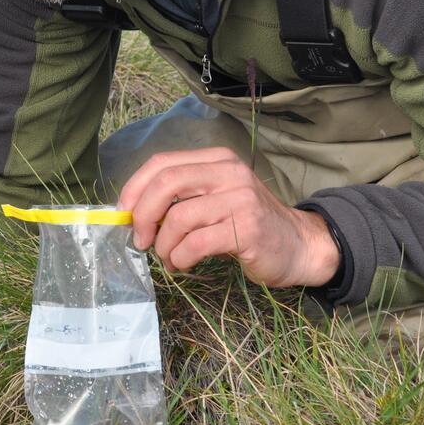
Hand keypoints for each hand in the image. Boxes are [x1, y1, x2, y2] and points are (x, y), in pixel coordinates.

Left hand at [117, 147, 338, 287]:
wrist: (300, 245)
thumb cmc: (248, 225)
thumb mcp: (215, 200)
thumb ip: (181, 199)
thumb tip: (132, 214)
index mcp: (217, 160)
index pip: (162, 163)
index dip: (134, 188)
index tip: (123, 214)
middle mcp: (229, 173)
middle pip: (166, 183)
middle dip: (143, 215)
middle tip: (140, 240)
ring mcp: (240, 199)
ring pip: (179, 218)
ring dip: (164, 245)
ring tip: (168, 258)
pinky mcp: (247, 229)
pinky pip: (196, 244)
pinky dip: (180, 257)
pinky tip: (182, 264)